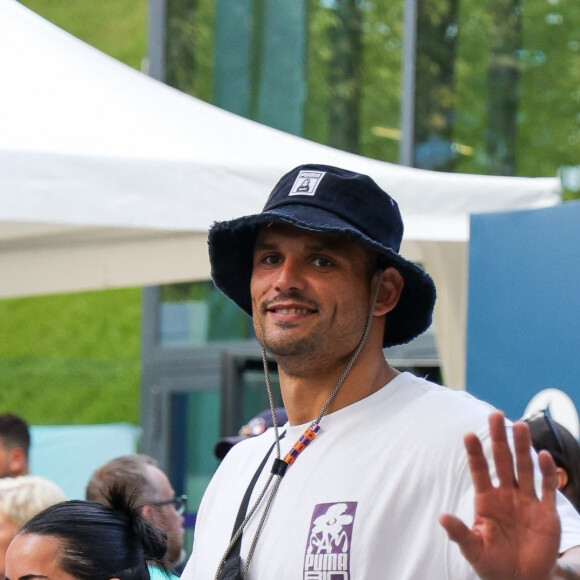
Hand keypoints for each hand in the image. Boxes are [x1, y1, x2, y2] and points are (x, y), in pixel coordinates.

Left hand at [439, 411, 560, 579]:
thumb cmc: (492, 564)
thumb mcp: (473, 549)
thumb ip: (460, 533)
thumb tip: (442, 518)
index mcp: (486, 500)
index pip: (479, 470)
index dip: (475, 453)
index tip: (468, 434)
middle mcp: (506, 494)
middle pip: (502, 461)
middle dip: (499, 439)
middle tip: (495, 415)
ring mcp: (526, 501)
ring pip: (524, 468)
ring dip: (523, 447)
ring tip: (520, 426)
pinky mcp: (546, 513)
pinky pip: (547, 488)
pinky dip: (546, 472)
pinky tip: (543, 455)